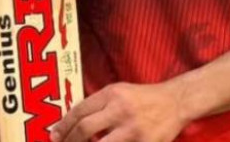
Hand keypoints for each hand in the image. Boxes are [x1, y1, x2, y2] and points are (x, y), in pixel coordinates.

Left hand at [51, 82, 188, 141]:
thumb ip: (97, 104)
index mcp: (112, 94)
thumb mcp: (118, 91)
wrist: (175, 102)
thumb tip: (70, 123)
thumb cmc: (142, 97)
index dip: (63, 125)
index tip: (54, 135)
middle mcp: (121, 110)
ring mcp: (133, 130)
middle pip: (85, 129)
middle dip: (69, 140)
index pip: (80, 110)